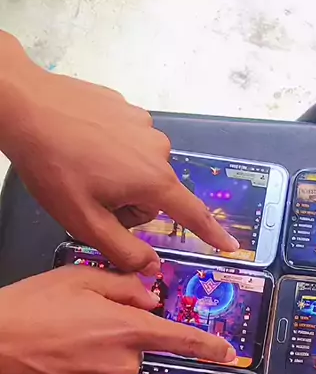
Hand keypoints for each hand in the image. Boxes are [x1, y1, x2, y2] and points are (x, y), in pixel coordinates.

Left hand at [0, 33, 237, 271]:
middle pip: (156, 196)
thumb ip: (124, 252)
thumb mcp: (86, 222)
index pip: (192, 215)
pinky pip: (129, 143)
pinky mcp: (127, 108)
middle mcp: (158, 151)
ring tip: (84, 170)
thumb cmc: (54, 165)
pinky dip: (111, 152)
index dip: (212, 235)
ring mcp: (143, 125)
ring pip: (141, 170)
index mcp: (153, 181)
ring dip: (119, 179)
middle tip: (93, 202)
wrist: (26, 106)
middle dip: (129, 206)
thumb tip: (152, 268)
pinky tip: (84, 147)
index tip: (231, 246)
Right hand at [0, 267, 235, 373]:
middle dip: (114, 346)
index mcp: (127, 329)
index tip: (228, 354)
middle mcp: (122, 367)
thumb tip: (150, 300)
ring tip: (59, 355)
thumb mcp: (77, 279)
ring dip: (95, 370)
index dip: (208, 347)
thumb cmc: (27, 310)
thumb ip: (124, 287)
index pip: (181, 340)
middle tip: (77, 334)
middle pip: (134, 357)